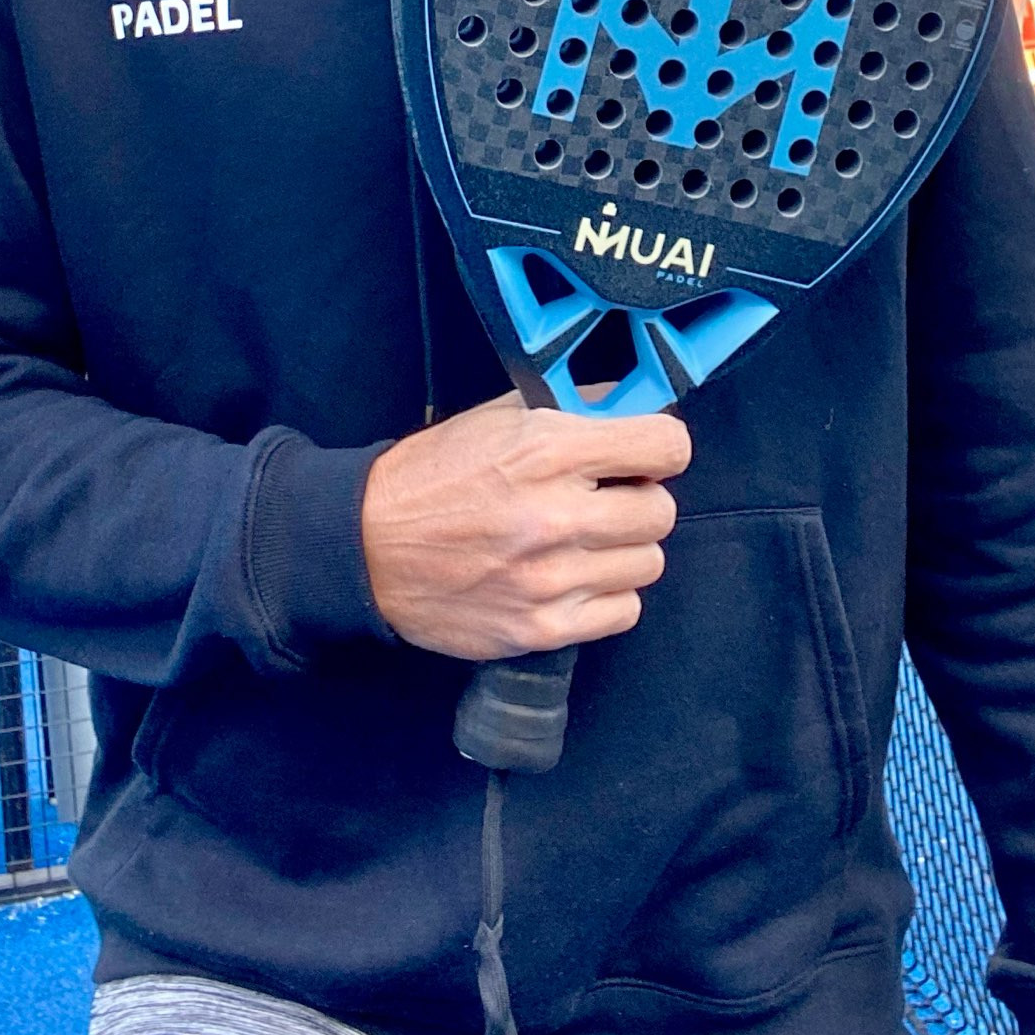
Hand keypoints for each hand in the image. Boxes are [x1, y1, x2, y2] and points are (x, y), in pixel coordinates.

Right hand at [362, 392, 691, 659]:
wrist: (368, 546)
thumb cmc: (437, 474)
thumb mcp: (503, 416)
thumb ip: (577, 409)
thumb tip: (642, 406)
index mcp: (548, 449)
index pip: (666, 446)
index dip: (662, 447)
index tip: (646, 455)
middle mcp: (556, 514)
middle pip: (662, 511)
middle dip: (640, 500)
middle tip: (607, 500)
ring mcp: (550, 578)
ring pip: (648, 563)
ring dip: (625, 549)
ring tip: (586, 540)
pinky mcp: (540, 628)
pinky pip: (623, 611)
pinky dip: (608, 594)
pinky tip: (575, 576)